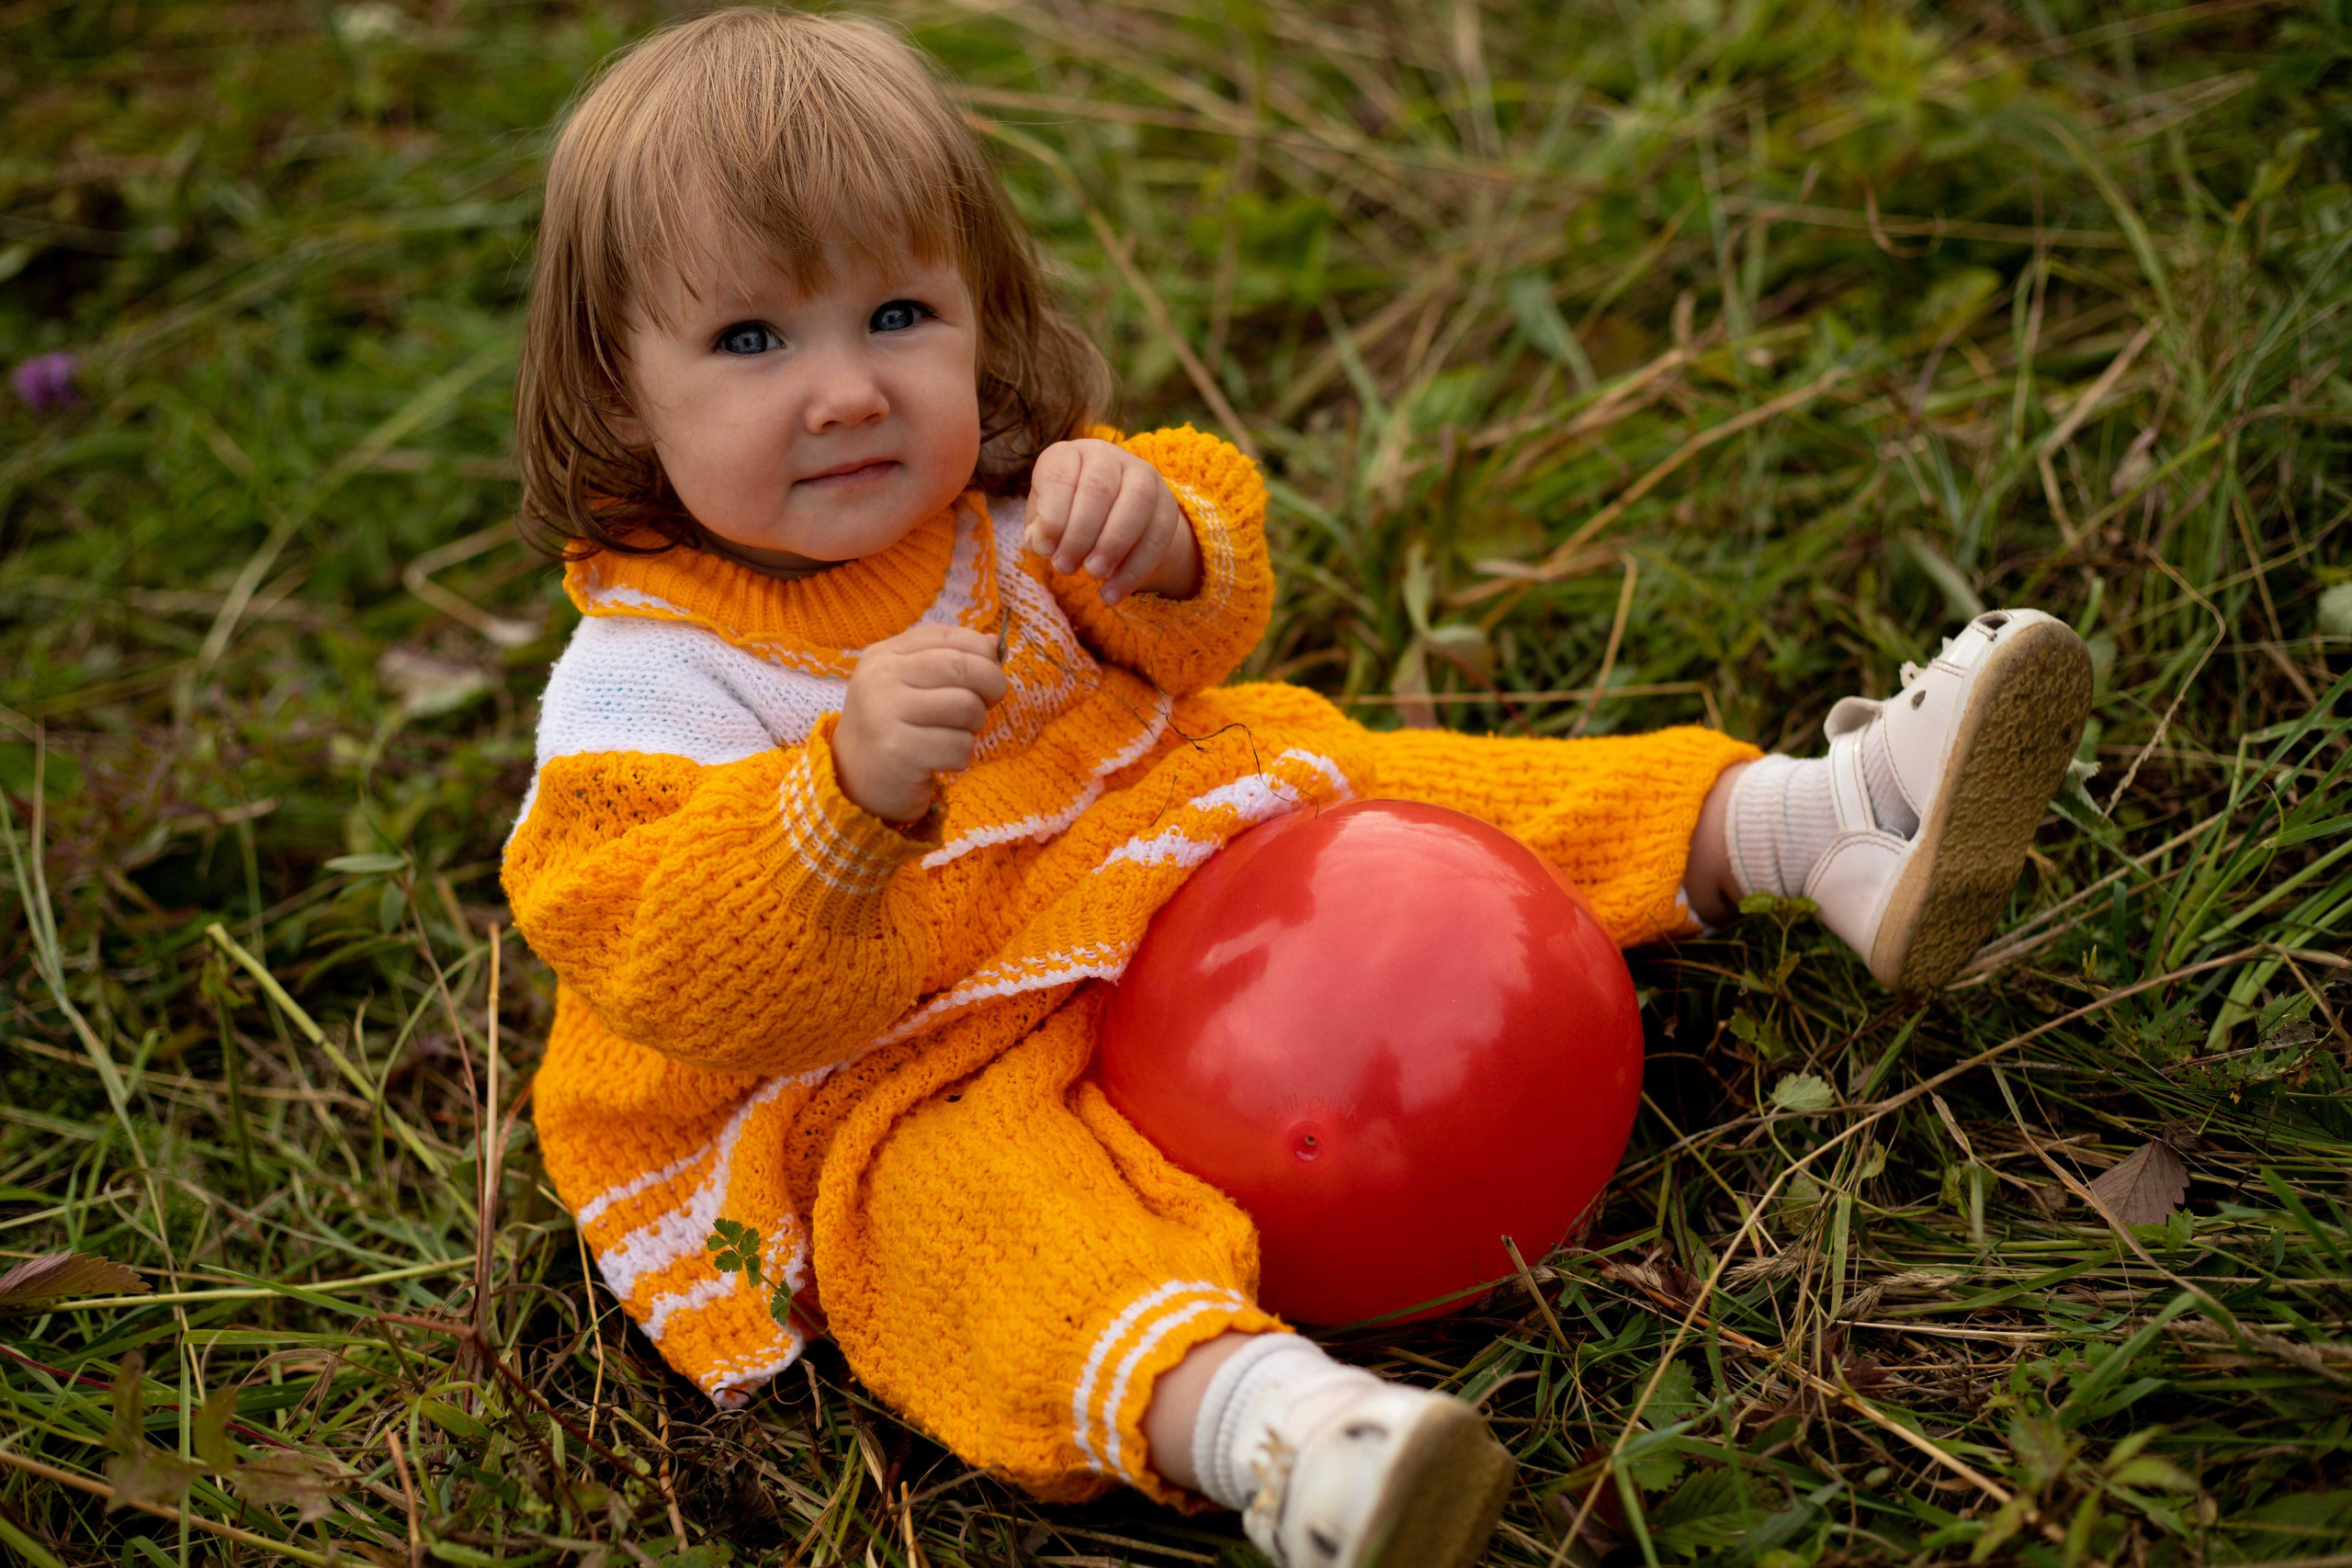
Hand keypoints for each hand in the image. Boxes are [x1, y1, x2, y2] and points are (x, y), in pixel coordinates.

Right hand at [834, 624, 1007, 822]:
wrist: (854, 779)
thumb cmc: (894, 727)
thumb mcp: (912, 685)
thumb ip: (948, 659)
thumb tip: (993, 643)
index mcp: (885, 655)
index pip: (946, 636)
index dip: (981, 651)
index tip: (991, 672)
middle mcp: (880, 678)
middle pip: (960, 666)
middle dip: (992, 684)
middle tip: (991, 702)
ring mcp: (885, 714)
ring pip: (965, 706)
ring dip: (975, 725)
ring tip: (955, 734)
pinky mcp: (898, 752)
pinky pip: (959, 746)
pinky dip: (961, 756)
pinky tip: (941, 760)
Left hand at [1025, 438, 1200, 604]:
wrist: (1112, 516)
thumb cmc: (1067, 515)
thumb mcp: (1045, 519)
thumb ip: (1038, 530)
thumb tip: (1039, 544)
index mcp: (1069, 454)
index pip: (1060, 475)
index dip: (1052, 515)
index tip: (1044, 550)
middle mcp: (1108, 457)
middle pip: (1099, 486)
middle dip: (1080, 532)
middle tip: (1065, 568)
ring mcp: (1143, 477)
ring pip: (1137, 501)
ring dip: (1114, 543)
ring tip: (1093, 575)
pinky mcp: (1167, 506)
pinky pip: (1157, 535)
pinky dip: (1134, 569)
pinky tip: (1113, 594)